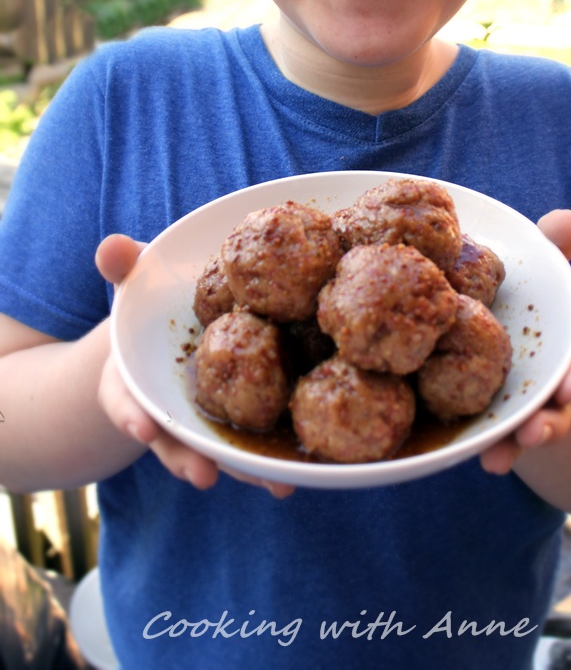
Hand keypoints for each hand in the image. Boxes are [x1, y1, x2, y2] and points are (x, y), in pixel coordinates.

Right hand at [96, 234, 294, 498]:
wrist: (167, 333)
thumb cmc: (149, 306)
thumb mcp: (134, 283)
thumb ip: (122, 266)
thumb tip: (112, 244)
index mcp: (132, 380)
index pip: (123, 400)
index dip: (130, 414)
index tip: (140, 428)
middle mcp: (164, 411)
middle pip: (172, 442)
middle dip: (186, 459)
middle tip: (202, 474)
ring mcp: (200, 423)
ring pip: (217, 452)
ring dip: (242, 471)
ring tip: (272, 487)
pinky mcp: (235, 425)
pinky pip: (250, 446)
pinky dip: (269, 464)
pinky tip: (297, 477)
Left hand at [479, 210, 570, 475]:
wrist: (512, 344)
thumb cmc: (531, 305)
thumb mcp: (543, 278)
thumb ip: (555, 251)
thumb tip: (568, 217)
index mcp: (568, 351)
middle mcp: (552, 386)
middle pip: (556, 410)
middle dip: (549, 423)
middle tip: (535, 433)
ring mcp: (524, 409)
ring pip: (525, 431)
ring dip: (514, 447)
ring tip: (497, 461)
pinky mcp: (494, 422)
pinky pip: (492, 439)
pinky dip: (488, 449)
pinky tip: (477, 459)